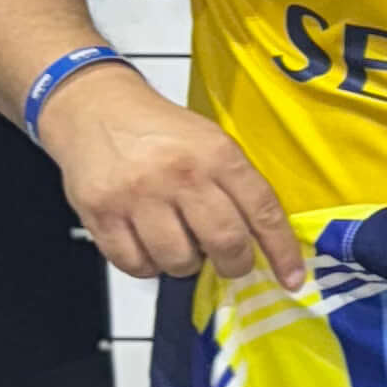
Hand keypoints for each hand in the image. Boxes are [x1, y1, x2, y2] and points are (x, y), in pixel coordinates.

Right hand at [37, 65, 304, 288]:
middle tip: (228, 262)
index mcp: (216, 154)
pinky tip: (147, 243)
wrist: (94, 108)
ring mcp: (138, 195)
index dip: (281, 251)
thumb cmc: (159, 131)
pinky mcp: (101, 213)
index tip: (292, 279)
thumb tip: (259, 242)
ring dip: (185, 263)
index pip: (262, 211)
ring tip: (179, 241)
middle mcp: (180, 174)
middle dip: (233, 264)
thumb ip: (235, 186)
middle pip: (225, 243)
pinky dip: (147, 264)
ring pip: (179, 261)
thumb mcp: (210, 142)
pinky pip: (136, 264)